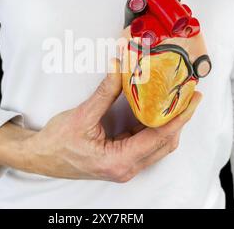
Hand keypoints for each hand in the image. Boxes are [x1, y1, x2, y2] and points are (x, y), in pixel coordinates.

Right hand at [0, 59, 202, 182]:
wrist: (40, 157)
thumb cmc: (57, 142)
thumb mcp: (82, 115)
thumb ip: (106, 91)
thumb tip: (121, 66)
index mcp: (118, 161)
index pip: (160, 137)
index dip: (179, 116)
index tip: (193, 98)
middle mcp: (126, 168)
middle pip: (165, 143)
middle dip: (179, 118)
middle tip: (189, 95)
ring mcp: (124, 167)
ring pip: (158, 145)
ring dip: (168, 123)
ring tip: (176, 100)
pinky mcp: (120, 161)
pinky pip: (146, 144)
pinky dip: (154, 127)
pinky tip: (156, 110)